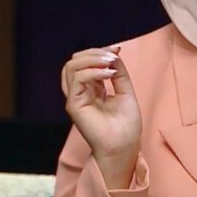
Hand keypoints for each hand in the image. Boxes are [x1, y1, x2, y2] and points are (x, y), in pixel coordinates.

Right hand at [61, 45, 142, 188]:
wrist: (124, 147)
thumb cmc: (126, 126)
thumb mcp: (125, 92)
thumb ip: (118, 72)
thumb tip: (114, 53)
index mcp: (90, 89)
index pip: (84, 62)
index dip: (98, 52)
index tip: (117, 50)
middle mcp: (79, 92)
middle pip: (74, 61)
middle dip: (93, 53)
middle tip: (113, 56)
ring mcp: (74, 98)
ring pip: (71, 67)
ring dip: (92, 59)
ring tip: (111, 64)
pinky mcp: (74, 105)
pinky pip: (77, 79)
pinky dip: (93, 71)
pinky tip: (109, 75)